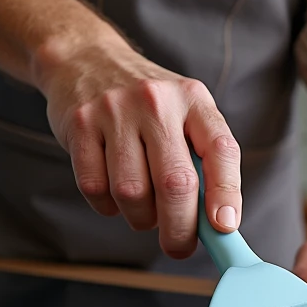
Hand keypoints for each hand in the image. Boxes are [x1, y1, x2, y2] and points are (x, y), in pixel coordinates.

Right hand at [35, 37, 240, 257]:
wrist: (86, 59)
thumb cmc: (148, 104)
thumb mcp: (184, 113)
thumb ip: (202, 159)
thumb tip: (217, 224)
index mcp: (194, 100)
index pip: (221, 149)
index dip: (226, 193)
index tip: (224, 227)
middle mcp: (157, 101)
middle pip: (175, 183)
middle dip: (180, 228)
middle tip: (178, 246)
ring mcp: (115, 111)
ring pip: (132, 193)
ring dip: (140, 217)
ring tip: (143, 210)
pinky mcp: (80, 124)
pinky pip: (95, 188)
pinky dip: (107, 206)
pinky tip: (114, 194)